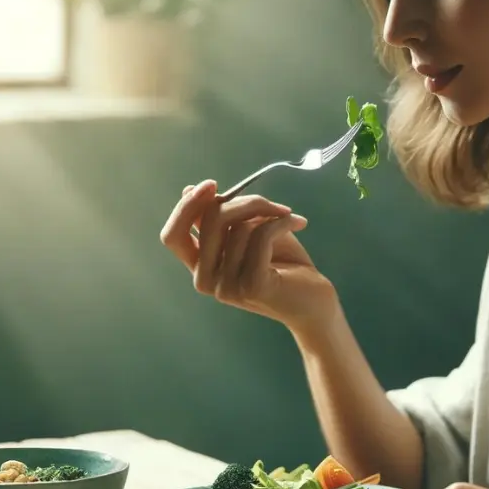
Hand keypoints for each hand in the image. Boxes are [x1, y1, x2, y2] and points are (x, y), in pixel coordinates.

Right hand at [160, 179, 338, 328]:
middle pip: (209, 221)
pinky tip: (298, 223)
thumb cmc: (284, 266)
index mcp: (201, 267)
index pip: (172, 236)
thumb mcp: (249, 234)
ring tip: (288, 216)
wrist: (316, 303)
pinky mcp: (252, 286)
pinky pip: (260, 236)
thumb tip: (187, 190)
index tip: (212, 185)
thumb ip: (221, 219)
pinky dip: (281, 222)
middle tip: (272, 204)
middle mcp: (207, 281)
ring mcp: (227, 287)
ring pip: (239, 227)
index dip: (185, 207)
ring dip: (269, 212)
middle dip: (243, 202)